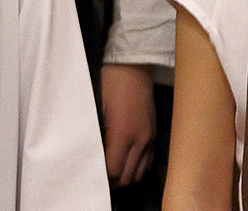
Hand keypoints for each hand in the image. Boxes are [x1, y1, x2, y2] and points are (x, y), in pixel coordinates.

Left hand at [100, 62, 156, 187]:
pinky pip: (148, 161)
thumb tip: (92, 154)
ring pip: (140, 172)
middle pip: (128, 177)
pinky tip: (126, 159)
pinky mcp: (155, 134)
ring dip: (126, 175)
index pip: (114, 171)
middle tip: (100, 175)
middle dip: (114, 181)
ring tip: (113, 169)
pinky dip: (137, 166)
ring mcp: (150, 138)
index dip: (102, 176)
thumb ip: (97, 135)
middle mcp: (140, 140)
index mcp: (123, 134)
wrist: (132, 66)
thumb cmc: (109, 83)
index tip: (93, 171)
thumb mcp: (97, 108)